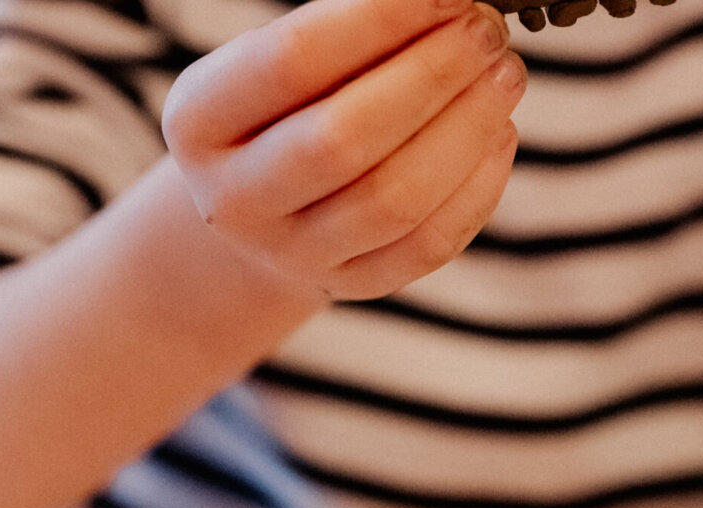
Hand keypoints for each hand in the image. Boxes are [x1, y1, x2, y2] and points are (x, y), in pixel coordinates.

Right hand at [163, 0, 524, 300]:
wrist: (262, 207)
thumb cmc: (287, 105)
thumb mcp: (281, 61)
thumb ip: (347, 32)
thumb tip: (443, 2)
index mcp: (198, 119)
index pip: (292, 61)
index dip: (379, 20)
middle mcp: (234, 197)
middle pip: (343, 138)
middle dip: (431, 74)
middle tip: (486, 30)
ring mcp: (292, 252)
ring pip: (394, 198)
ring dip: (466, 127)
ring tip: (505, 75)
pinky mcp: (354, 284)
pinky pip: (430, 243)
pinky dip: (479, 183)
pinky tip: (498, 132)